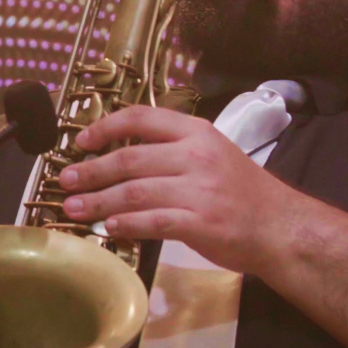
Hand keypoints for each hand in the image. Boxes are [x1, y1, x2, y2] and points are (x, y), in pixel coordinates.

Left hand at [55, 105, 309, 273]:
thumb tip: (119, 161)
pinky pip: (153, 222)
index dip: (106, 128)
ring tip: (74, 208)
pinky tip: (108, 228)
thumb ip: (171, 152)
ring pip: (135, 192)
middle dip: (91, 171)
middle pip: (130, 159)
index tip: (81, 142)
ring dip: (99, 201)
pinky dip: (127, 225)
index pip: (142, 118)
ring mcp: (199, 189)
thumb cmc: (242, 193)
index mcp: (197, 133)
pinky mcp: (201, 222)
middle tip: (65, 180)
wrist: (282, 227)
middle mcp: (196, 156)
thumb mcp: (212, 155)